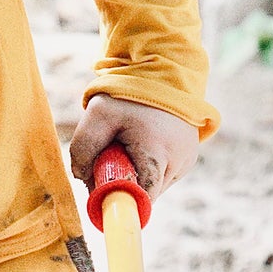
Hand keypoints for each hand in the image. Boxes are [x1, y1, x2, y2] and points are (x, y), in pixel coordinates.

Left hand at [69, 94, 198, 202]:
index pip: (141, 198)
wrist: (161, 71)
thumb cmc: (127, 94)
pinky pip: (164, 175)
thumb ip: (83, 148)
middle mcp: (178, 161)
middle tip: (110, 158)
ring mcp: (187, 160)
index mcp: (157, 153)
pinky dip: (149, 167)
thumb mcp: (96, 115)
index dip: (119, 201)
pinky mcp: (189, 157)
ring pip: (155, 187)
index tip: (102, 196)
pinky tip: (143, 145)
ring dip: (137, 175)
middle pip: (146, 195)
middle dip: (124, 184)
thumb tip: (84, 180)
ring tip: (129, 145)